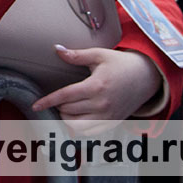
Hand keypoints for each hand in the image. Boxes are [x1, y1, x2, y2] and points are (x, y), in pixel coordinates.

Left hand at [32, 46, 162, 134]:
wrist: (146, 77)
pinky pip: (91, 133)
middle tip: (58, 98)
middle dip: (58, 105)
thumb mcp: (99, 55)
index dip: (48, 101)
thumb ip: (76, 55)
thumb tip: (57, 49)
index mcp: (96, 86)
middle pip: (69, 111)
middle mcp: (102, 104)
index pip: (65, 96)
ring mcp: (108, 116)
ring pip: (78, 126)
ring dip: (67, 118)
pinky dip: (79, 128)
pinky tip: (76, 118)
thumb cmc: (121, 64)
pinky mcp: (113, 123)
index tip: (35, 105)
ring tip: (65, 108)